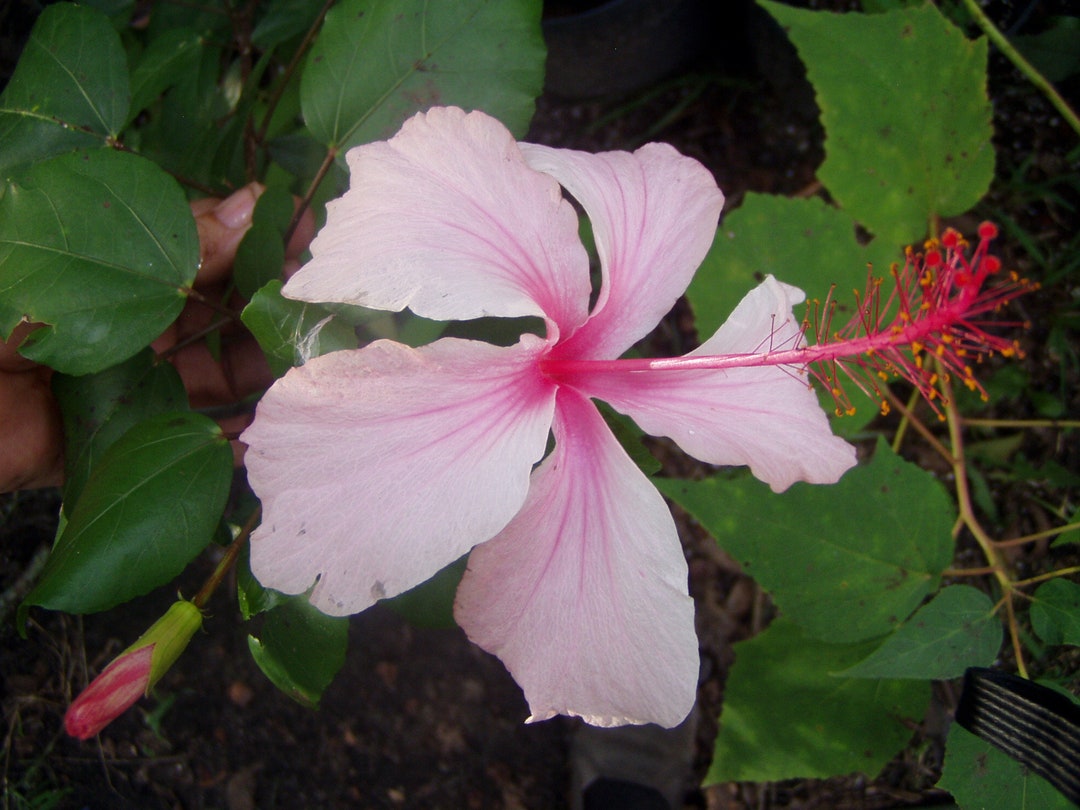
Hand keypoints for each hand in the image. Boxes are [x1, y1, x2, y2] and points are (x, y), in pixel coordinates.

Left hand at [0, 183, 315, 492]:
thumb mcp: (59, 259)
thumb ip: (155, 239)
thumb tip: (247, 205)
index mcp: (110, 266)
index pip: (200, 242)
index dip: (254, 234)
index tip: (308, 224)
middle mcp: (130, 320)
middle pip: (221, 305)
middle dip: (277, 294)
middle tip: (332, 289)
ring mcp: (133, 381)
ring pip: (219, 368)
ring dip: (270, 359)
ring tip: (322, 351)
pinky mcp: (128, 440)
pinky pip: (195, 434)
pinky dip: (238, 432)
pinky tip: (276, 423)